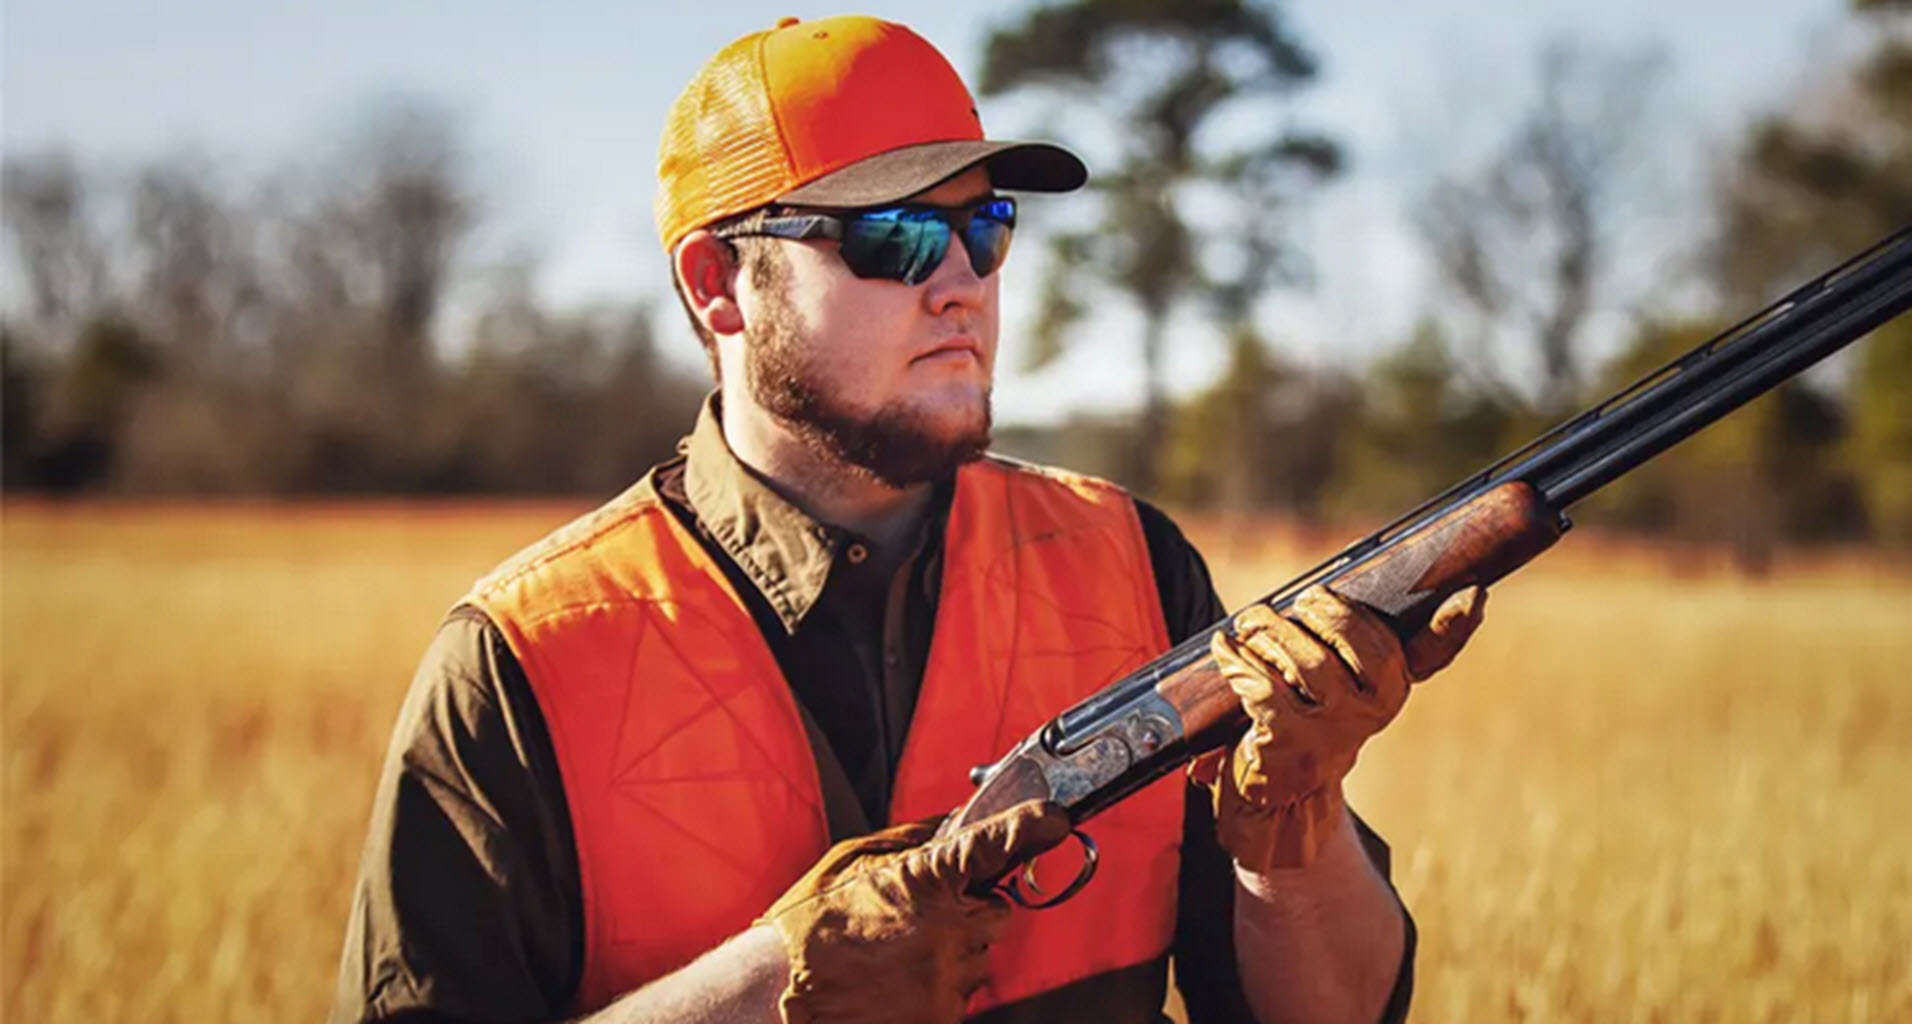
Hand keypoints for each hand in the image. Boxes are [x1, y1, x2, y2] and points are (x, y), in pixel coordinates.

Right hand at [758, 799, 1069, 1023]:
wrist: (774, 996)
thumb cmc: (807, 926)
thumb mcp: (851, 863)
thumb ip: (911, 841)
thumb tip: (954, 822)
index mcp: (924, 881)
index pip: (992, 846)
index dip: (1029, 827)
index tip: (1053, 819)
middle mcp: (946, 931)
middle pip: (999, 913)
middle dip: (974, 912)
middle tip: (929, 916)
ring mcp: (946, 980)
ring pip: (980, 960)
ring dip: (954, 955)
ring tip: (899, 956)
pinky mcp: (940, 1019)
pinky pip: (959, 997)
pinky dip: (937, 989)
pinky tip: (896, 984)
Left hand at [1200, 584, 1484, 870]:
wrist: (1278, 793)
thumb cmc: (1305, 718)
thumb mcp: (1336, 682)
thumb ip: (1351, 644)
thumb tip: (1355, 596)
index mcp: (1391, 686)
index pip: (1431, 652)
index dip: (1455, 625)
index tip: (1474, 593)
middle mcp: (1374, 709)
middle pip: (1358, 638)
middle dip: (1324, 609)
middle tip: (1299, 601)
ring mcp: (1334, 729)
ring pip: (1307, 659)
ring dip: (1270, 630)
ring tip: (1252, 622)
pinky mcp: (1290, 741)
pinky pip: (1263, 685)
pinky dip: (1237, 659)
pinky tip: (1225, 647)